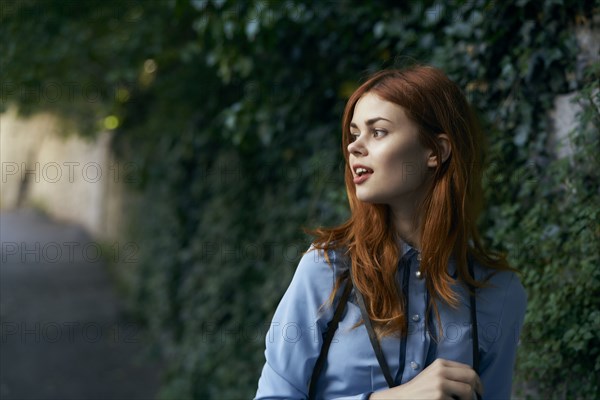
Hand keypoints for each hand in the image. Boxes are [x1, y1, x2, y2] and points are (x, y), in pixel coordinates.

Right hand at [368, 358, 482, 399]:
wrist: (403, 398)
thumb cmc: (420, 389)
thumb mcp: (433, 375)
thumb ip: (449, 374)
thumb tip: (472, 382)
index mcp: (440, 364)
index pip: (468, 369)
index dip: (477, 380)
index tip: (478, 390)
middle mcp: (441, 371)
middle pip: (471, 377)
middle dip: (477, 389)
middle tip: (476, 398)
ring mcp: (440, 384)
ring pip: (467, 392)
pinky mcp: (439, 396)